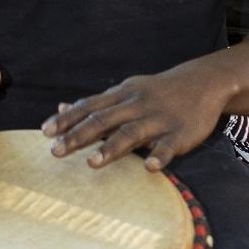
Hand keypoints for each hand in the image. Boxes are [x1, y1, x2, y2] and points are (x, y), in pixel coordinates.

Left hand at [40, 58, 234, 171]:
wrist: (203, 81)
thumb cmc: (156, 91)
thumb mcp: (126, 91)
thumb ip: (95, 103)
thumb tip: (61, 108)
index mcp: (122, 95)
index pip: (89, 107)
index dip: (67, 120)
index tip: (44, 132)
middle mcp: (137, 105)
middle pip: (104, 120)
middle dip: (79, 136)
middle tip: (55, 151)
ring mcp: (158, 119)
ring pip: (132, 132)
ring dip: (112, 148)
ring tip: (92, 163)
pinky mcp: (181, 133)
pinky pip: (169, 146)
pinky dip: (159, 155)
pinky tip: (149, 167)